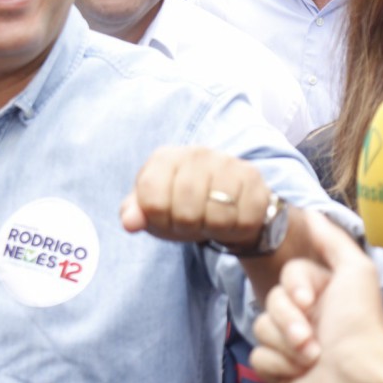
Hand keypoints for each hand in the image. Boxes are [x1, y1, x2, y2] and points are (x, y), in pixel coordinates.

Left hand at [120, 145, 270, 248]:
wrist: (228, 202)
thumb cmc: (181, 205)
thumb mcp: (153, 209)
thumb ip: (135, 213)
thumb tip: (129, 222)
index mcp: (164, 158)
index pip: (151, 198)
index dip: (158, 219)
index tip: (165, 218)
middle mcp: (196, 153)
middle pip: (185, 210)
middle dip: (186, 227)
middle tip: (190, 223)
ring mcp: (226, 163)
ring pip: (217, 217)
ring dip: (212, 229)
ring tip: (210, 219)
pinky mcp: (252, 178)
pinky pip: (244, 220)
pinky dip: (236, 229)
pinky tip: (232, 218)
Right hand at [248, 212, 382, 382]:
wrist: (359, 377)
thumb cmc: (360, 326)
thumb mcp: (356, 272)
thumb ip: (334, 240)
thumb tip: (312, 213)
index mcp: (321, 294)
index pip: (287, 276)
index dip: (294, 287)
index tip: (309, 302)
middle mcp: (305, 317)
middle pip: (271, 301)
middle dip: (289, 320)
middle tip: (312, 337)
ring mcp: (290, 344)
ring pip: (261, 328)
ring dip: (286, 345)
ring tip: (312, 358)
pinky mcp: (279, 368)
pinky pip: (257, 357)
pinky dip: (278, 366)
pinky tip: (300, 372)